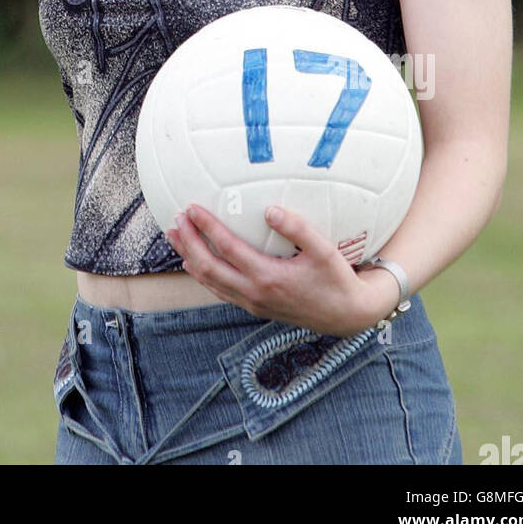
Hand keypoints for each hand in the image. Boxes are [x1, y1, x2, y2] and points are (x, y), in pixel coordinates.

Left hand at [166, 203, 399, 337]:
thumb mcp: (324, 250)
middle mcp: (254, 293)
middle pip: (208, 267)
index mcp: (268, 277)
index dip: (206, 227)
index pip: (227, 249)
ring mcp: (252, 303)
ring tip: (175, 236)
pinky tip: (194, 263)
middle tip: (175, 219)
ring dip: (189, 257)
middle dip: (188, 242)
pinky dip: (202, 275)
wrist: (347, 316)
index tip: (192, 207)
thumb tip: (269, 209)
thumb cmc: (337, 279)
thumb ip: (297, 228)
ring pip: (210, 281)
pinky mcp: (254, 307)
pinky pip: (220, 291)